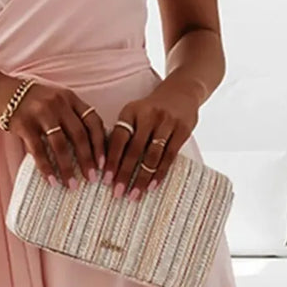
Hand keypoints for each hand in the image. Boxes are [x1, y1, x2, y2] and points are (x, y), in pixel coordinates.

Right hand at [0, 66, 106, 188]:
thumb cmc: (29, 99)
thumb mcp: (54, 100)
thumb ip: (70, 115)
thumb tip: (88, 146)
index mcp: (70, 98)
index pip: (93, 121)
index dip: (101, 143)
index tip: (104, 162)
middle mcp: (58, 103)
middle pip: (80, 135)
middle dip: (88, 160)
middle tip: (92, 179)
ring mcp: (40, 113)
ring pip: (60, 145)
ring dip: (68, 168)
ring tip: (72, 185)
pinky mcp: (23, 124)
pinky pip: (38, 150)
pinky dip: (46, 168)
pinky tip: (51, 181)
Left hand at [103, 79, 200, 198]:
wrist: (182, 91)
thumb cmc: (151, 109)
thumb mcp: (134, 113)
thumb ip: (123, 133)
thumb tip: (104, 164)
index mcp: (131, 111)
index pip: (118, 138)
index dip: (111, 159)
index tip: (104, 179)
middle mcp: (148, 115)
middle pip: (134, 149)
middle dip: (125, 173)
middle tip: (117, 192)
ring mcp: (167, 122)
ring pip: (152, 156)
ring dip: (142, 178)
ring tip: (134, 195)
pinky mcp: (182, 130)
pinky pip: (170, 156)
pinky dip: (160, 173)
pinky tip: (152, 186)